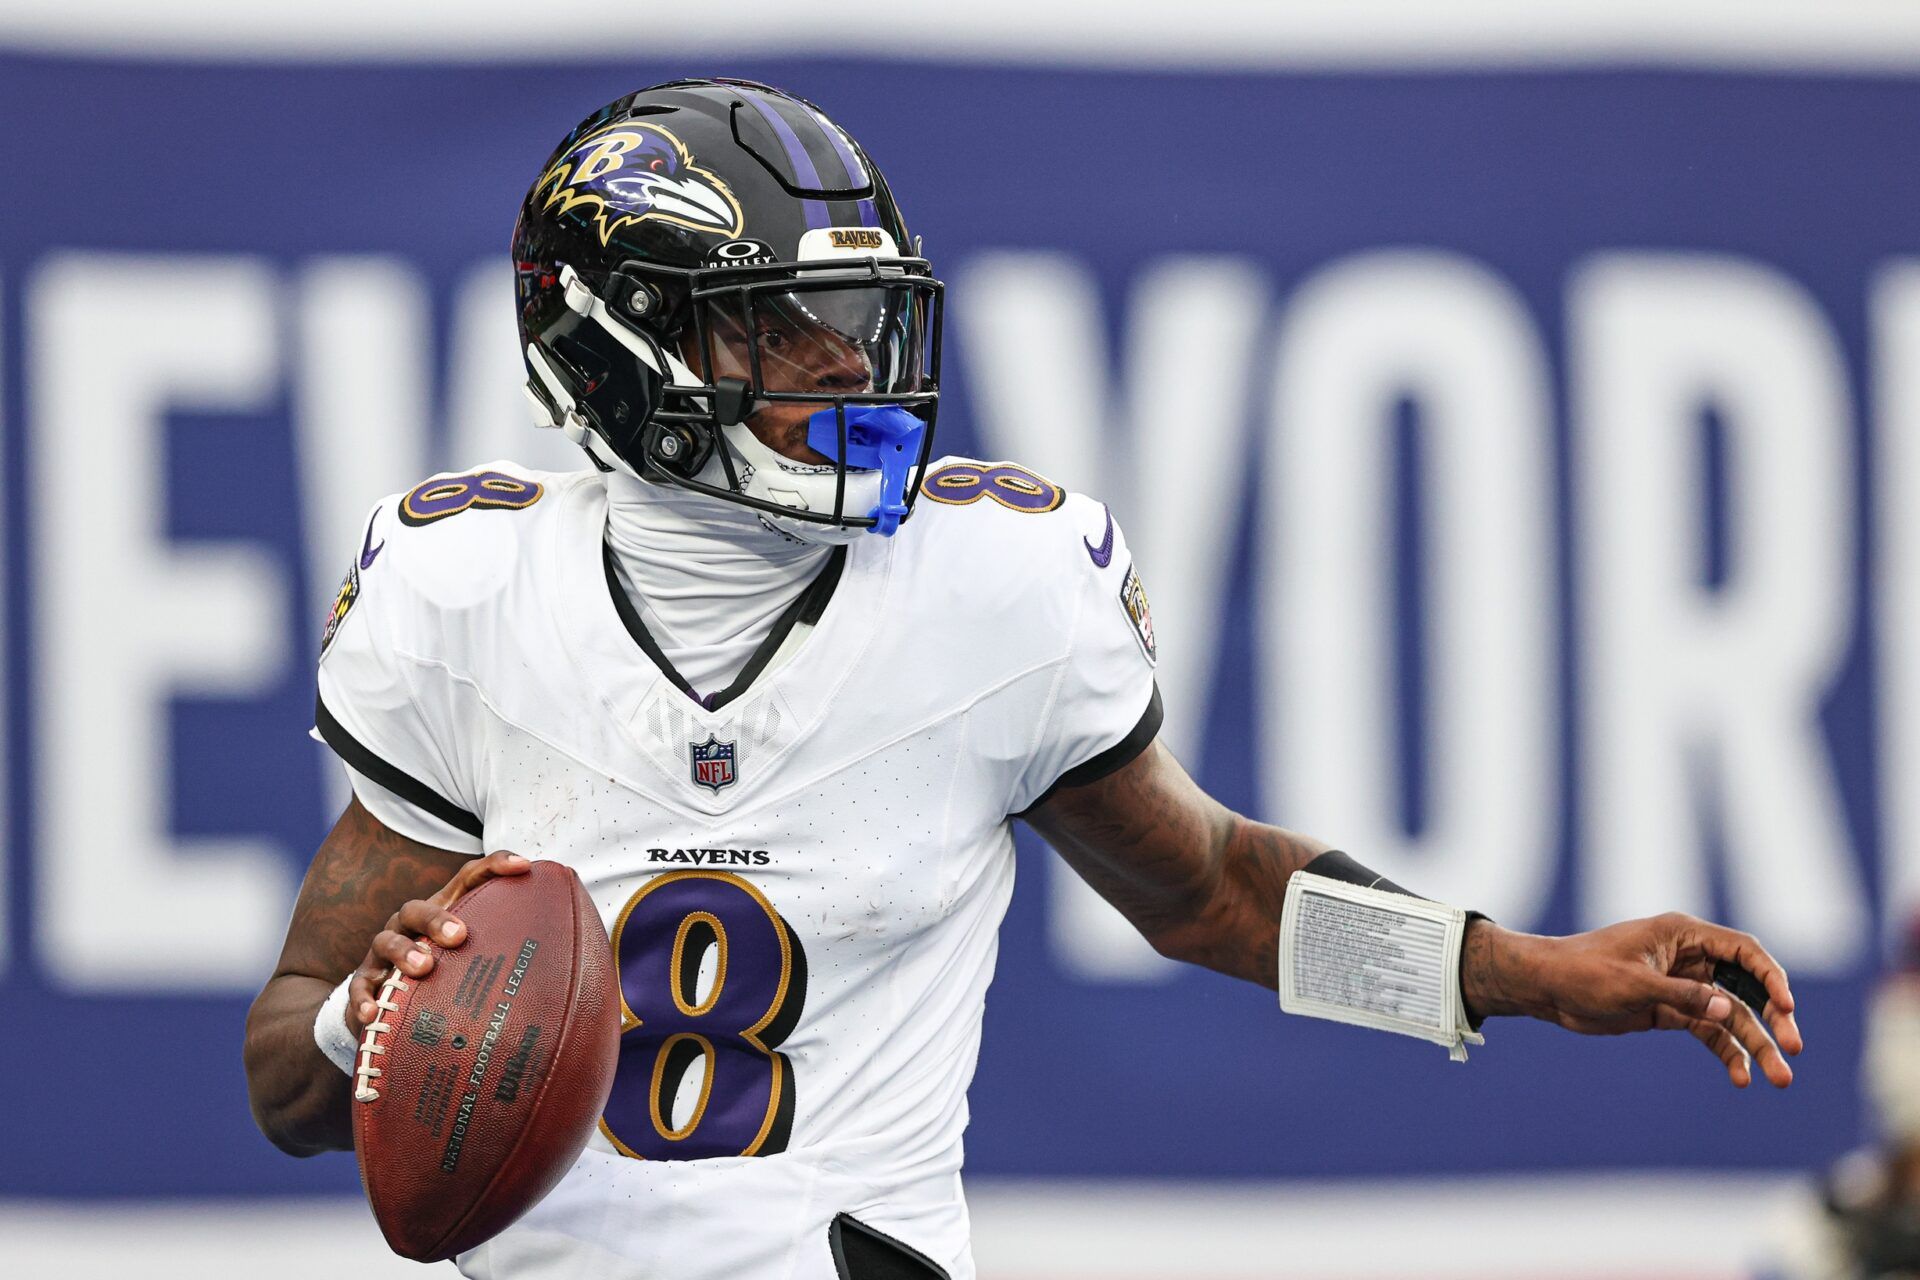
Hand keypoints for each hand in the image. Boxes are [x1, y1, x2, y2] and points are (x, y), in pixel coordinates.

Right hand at [344, 851, 531, 1038]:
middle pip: (418, 907)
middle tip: (460, 935)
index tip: (526, 866)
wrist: (388, 1011)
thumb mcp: (479, 962)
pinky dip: (364, 998)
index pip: (468, 880)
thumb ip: (514, 953)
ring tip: (424, 968)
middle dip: (437, 917)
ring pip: (386, 941)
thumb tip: (582, 967)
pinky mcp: (364, 985)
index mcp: (442, 912)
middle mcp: (410, 927)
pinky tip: (373, 1012)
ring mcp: (383, 955)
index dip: (495, 865)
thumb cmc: (447, 979)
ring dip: (404, 952)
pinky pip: (359, 988)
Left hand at [1465, 913, 1803, 1088]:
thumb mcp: (1631, 984)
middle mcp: (1690, 958)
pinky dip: (1727, 1053)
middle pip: (1747, 987)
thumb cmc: (1583, 972)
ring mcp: (1683, 986)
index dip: (1771, 977)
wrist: (1546, 988)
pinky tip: (1741, 1078)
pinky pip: (1710, 1032)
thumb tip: (1728, 1012)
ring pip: (1732, 1016)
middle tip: (1793, 1048)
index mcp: (1683, 934)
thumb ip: (1681, 995)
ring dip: (1757, 1045)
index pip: (1744, 950)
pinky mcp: (1671, 1011)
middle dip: (1774, 1018)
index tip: (1788, 1007)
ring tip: (1779, 1079)